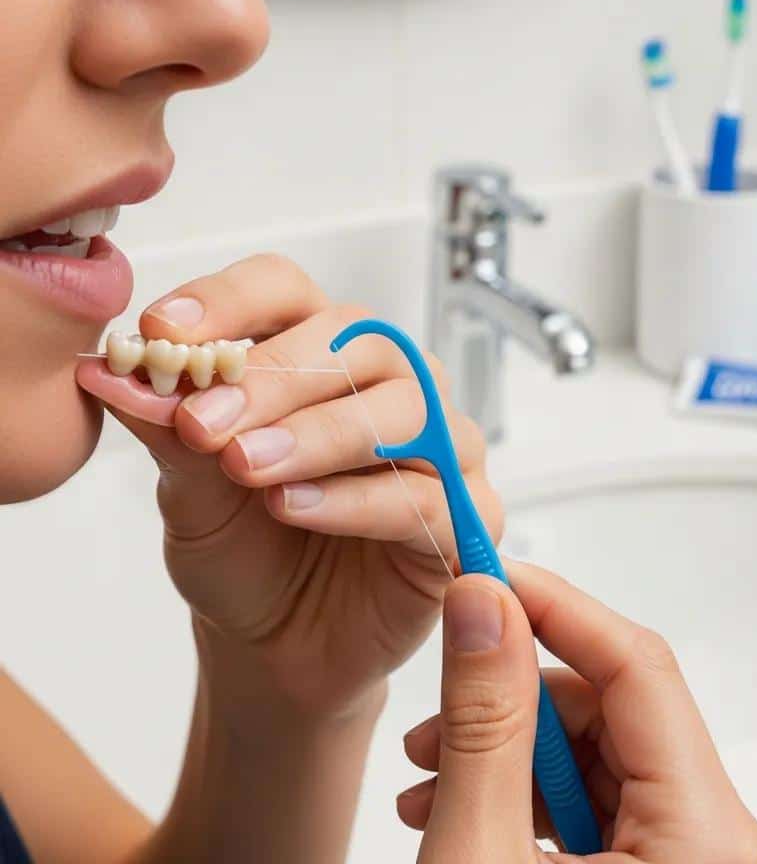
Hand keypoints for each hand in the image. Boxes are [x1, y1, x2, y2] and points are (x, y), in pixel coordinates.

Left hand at [76, 254, 501, 720]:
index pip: (286, 291)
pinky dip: (355, 499)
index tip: (158, 332)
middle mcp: (391, 385)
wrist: (273, 647)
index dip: (228, 300)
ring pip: (404, 409)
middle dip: (276, 376)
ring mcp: (439, 446)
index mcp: (321, 354)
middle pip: (357, 339)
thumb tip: (109, 370)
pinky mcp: (466, 516)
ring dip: (317, 434)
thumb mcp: (190, 487)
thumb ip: (168, 427)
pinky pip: (427, 493)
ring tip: (246, 467)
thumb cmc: (243, 552)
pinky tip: (294, 509)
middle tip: (204, 422)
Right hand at [398, 562, 756, 863]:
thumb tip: (483, 606)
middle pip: (617, 712)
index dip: (556, 605)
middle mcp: (722, 854)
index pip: (638, 665)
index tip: (486, 574)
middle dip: (515, 697)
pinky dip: (531, 802)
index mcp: (708, 844)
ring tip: (429, 778)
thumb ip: (484, 724)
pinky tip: (466, 815)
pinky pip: (603, 811)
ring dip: (511, 753)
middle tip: (437, 706)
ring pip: (603, 761)